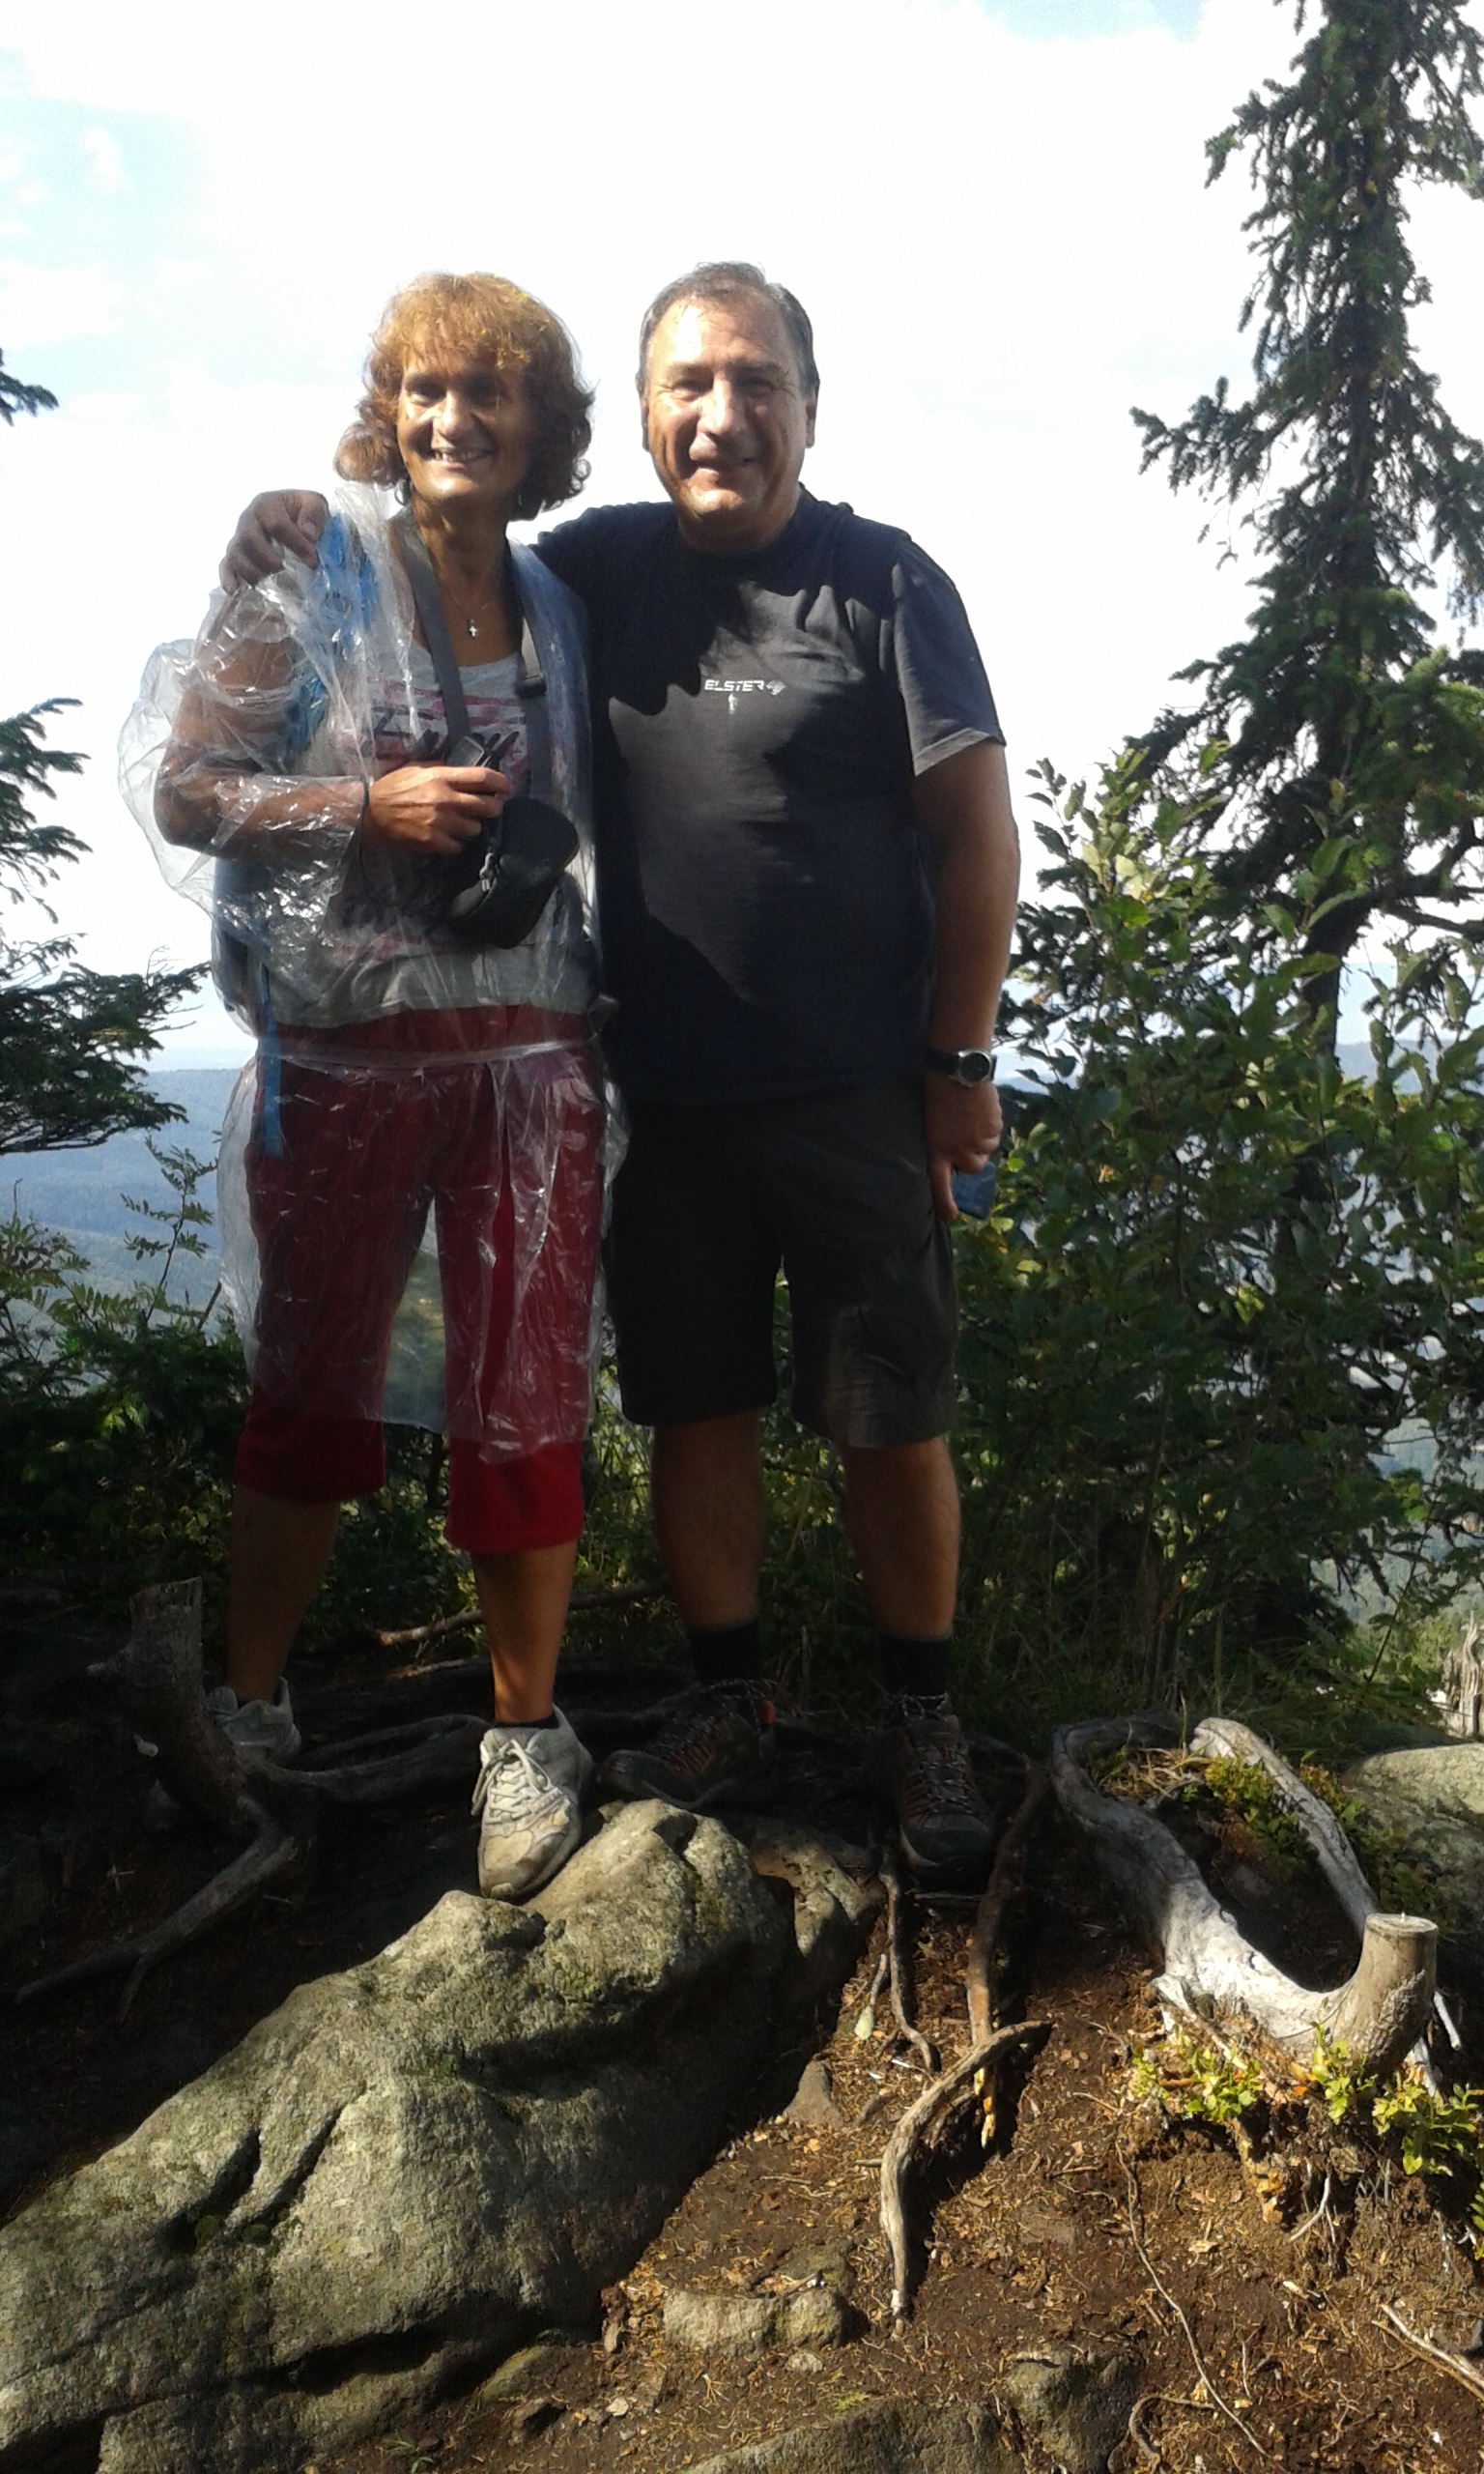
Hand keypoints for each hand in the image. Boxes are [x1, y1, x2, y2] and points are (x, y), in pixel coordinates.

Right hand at [219, 490, 329, 589]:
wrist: (294, 518)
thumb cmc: (304, 512)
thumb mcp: (316, 504)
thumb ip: (314, 514)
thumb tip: (308, 534)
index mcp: (266, 505)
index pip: (276, 524)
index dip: (294, 543)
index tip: (311, 559)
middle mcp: (248, 520)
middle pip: (248, 538)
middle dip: (267, 558)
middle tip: (284, 570)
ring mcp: (239, 539)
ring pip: (235, 554)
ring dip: (252, 571)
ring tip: (270, 583)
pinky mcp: (234, 556)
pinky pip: (225, 566)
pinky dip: (228, 578)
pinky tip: (235, 590)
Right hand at [362, 766, 510, 858]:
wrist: (370, 812)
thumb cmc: (392, 788)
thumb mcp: (416, 769)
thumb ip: (441, 769)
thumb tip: (462, 771)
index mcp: (441, 777)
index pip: (482, 777)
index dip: (500, 782)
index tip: (506, 787)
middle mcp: (445, 799)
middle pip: (487, 805)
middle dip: (493, 808)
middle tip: (491, 809)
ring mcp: (441, 822)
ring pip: (475, 829)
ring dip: (472, 827)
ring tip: (461, 824)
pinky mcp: (434, 841)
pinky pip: (458, 846)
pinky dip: (456, 843)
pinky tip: (448, 838)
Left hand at [924, 1074, 1001, 1221]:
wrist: (957, 1071)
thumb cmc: (938, 1093)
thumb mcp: (933, 1122)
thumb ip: (944, 1141)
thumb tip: (959, 1152)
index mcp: (937, 1149)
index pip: (940, 1184)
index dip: (945, 1202)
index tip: (951, 1216)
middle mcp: (958, 1151)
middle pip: (973, 1166)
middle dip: (972, 1155)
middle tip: (965, 1134)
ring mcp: (977, 1141)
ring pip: (987, 1149)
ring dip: (983, 1138)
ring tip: (972, 1116)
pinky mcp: (993, 1129)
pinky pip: (996, 1133)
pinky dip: (992, 1125)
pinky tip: (982, 1109)